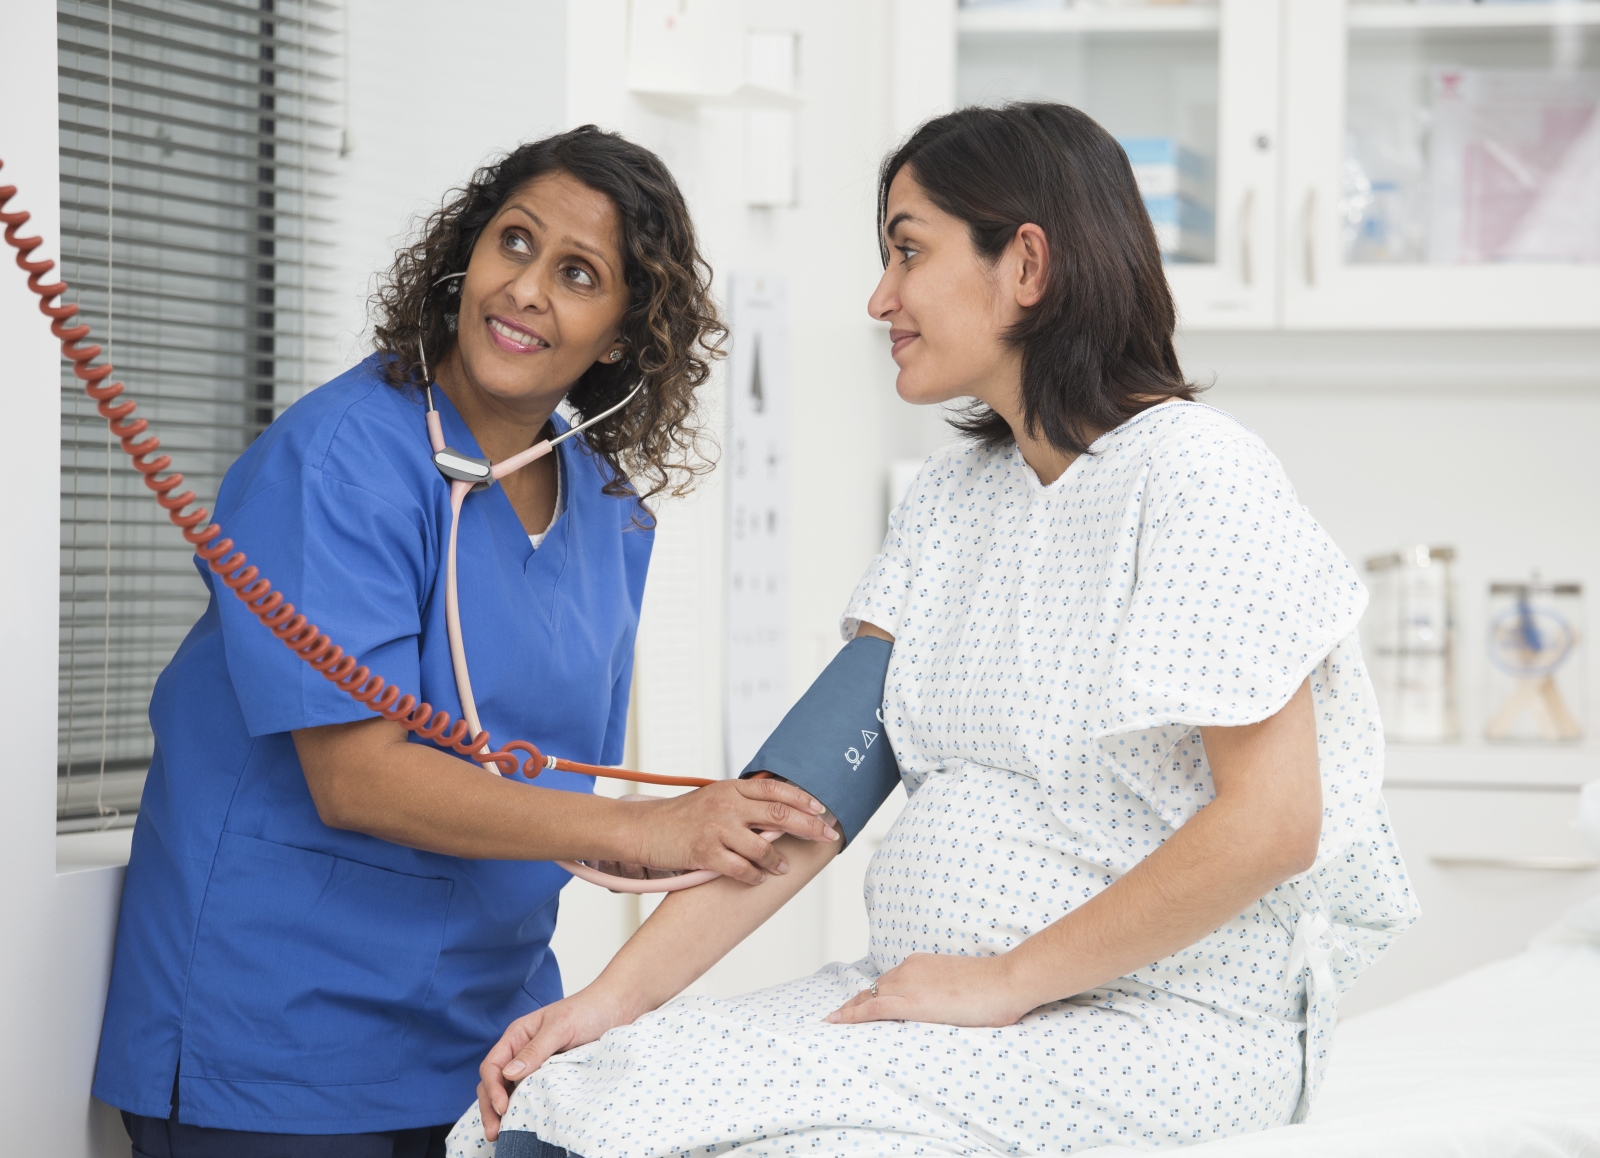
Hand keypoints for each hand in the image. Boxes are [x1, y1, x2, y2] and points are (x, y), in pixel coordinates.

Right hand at [476, 985, 633, 1141]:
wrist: (617, 1008)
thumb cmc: (588, 1009)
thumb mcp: (561, 1026)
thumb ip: (535, 1049)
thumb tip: (509, 1074)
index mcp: (518, 1036)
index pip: (492, 1066)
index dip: (492, 1088)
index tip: (503, 1107)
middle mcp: (522, 1052)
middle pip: (495, 1083)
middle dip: (491, 1108)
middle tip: (494, 1133)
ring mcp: (536, 1066)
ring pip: (511, 1092)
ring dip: (505, 1113)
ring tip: (504, 1135)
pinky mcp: (552, 1077)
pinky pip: (533, 1095)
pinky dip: (525, 1109)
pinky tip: (526, 1124)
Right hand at [626, 778, 838, 886]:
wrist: (642, 829)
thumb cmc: (679, 817)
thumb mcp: (712, 799)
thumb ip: (741, 802)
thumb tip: (776, 809)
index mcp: (731, 788)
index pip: (777, 790)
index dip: (804, 800)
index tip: (823, 811)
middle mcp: (727, 804)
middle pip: (780, 814)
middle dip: (809, 826)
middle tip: (827, 837)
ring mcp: (716, 828)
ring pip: (763, 847)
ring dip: (778, 860)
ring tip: (783, 868)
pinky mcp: (705, 852)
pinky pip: (741, 868)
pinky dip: (754, 875)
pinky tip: (759, 877)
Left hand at [826, 952, 1034, 1028]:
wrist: (1005, 981)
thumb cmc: (993, 987)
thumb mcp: (962, 986)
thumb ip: (946, 993)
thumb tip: (946, 1005)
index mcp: (921, 964)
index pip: (888, 980)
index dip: (870, 993)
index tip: (857, 1003)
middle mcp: (910, 969)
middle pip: (873, 988)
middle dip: (854, 1003)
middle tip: (836, 1016)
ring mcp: (909, 984)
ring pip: (869, 996)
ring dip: (849, 1010)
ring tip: (832, 1021)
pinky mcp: (912, 1001)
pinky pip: (873, 1007)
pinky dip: (853, 1014)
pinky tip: (838, 1021)